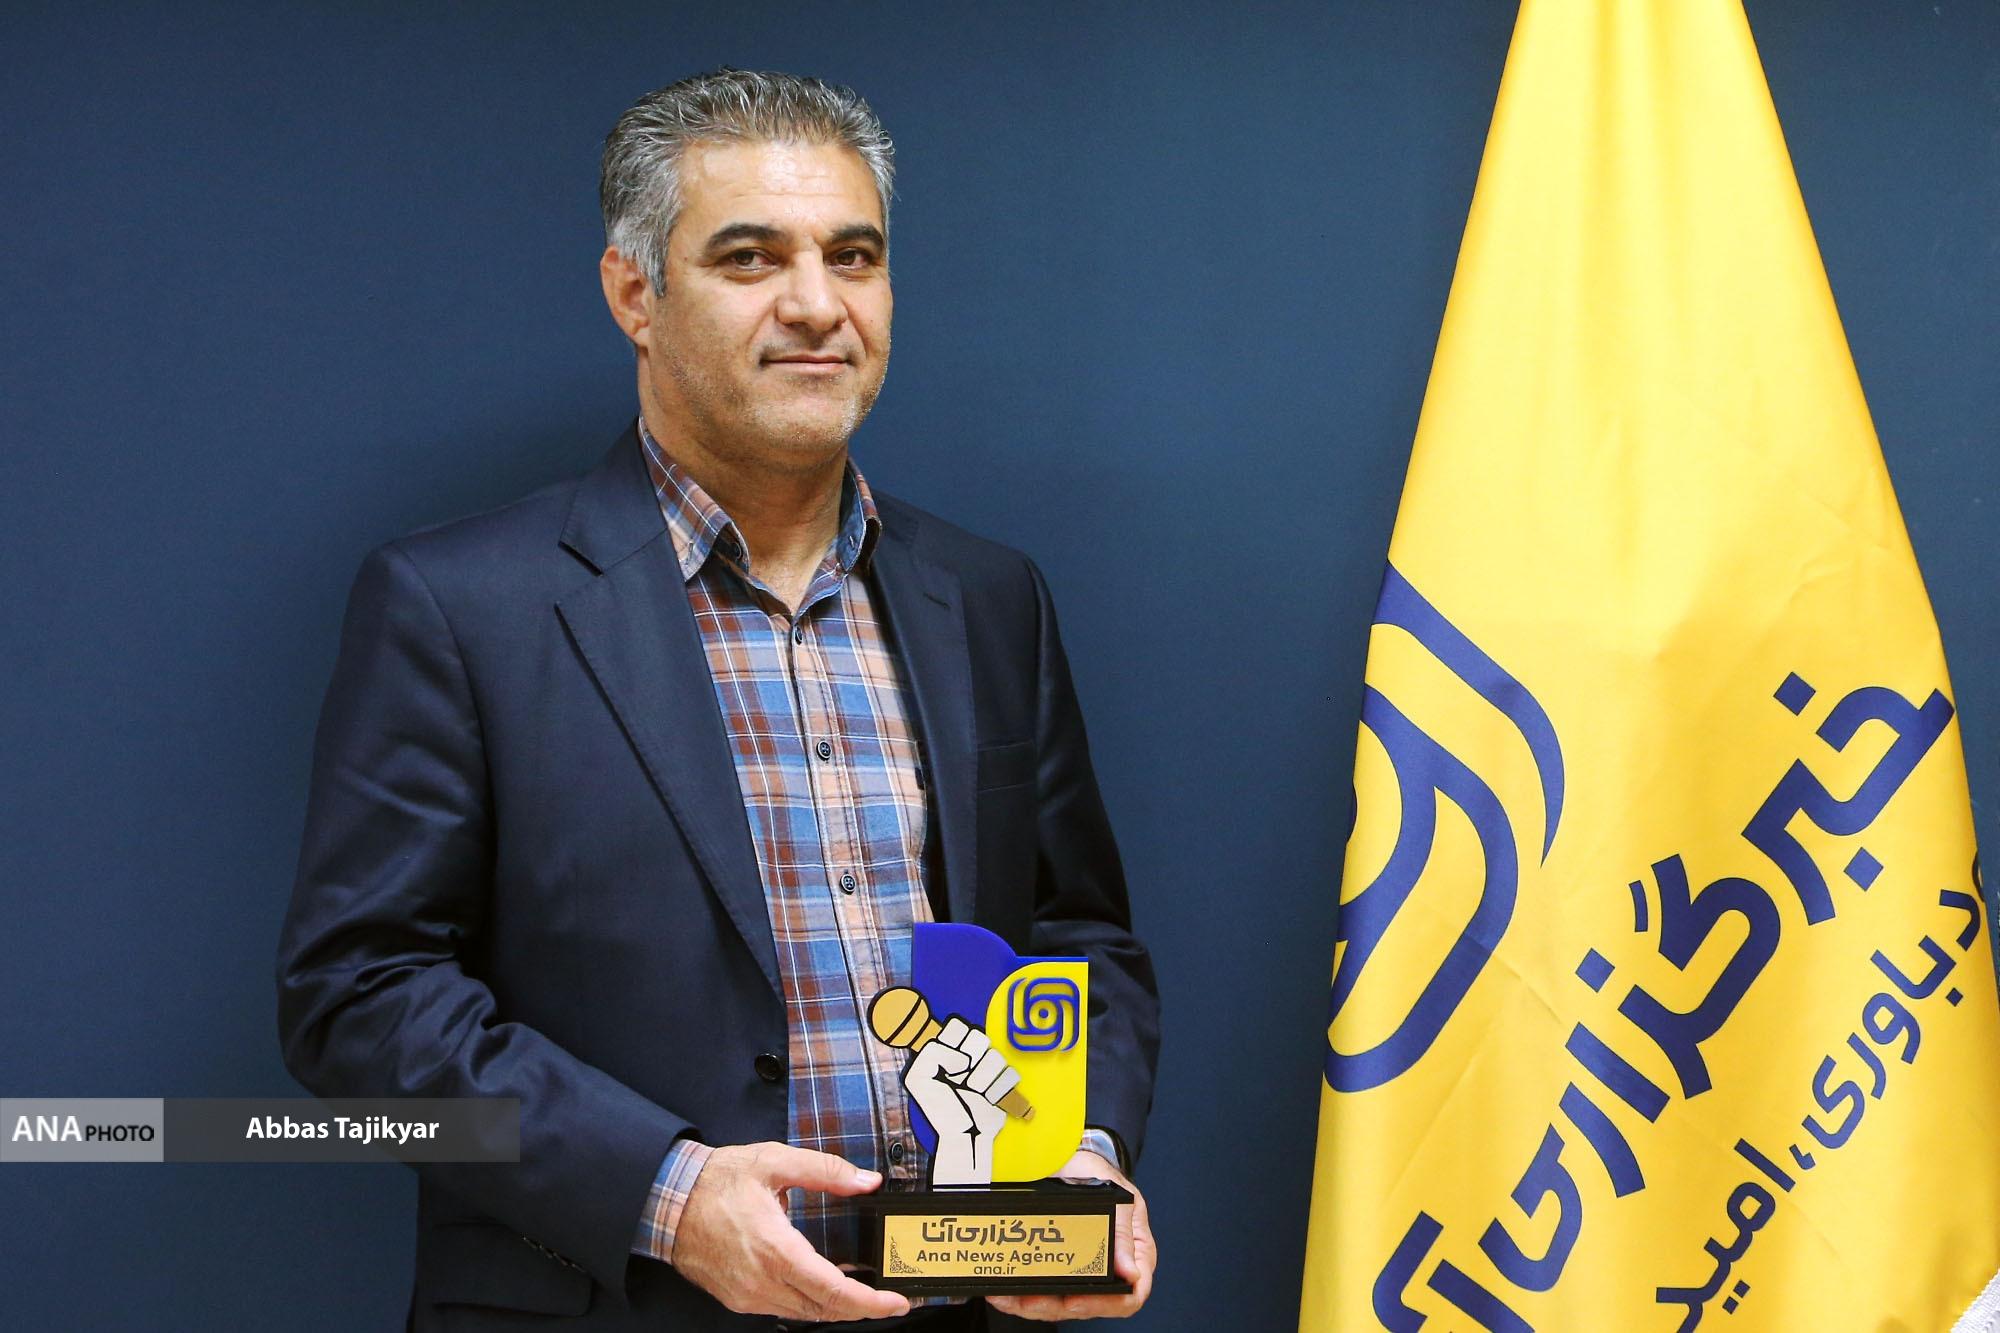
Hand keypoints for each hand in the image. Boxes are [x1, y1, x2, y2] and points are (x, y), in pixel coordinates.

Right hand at [672, 1141, 910, 1322]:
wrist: (668, 1201)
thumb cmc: (716, 1181)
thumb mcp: (774, 1162)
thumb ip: (826, 1171)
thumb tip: (866, 1180)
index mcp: (776, 1250)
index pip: (834, 1291)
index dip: (871, 1302)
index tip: (898, 1302)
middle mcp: (762, 1282)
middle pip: (825, 1310)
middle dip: (863, 1308)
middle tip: (890, 1299)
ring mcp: (749, 1295)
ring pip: (805, 1314)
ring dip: (835, 1305)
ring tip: (862, 1289)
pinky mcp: (738, 1299)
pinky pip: (784, 1309)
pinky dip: (809, 1302)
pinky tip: (822, 1284)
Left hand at [904, 1017, 1015, 1184]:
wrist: (962, 1134)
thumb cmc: (939, 1107)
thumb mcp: (918, 1078)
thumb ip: (932, 1053)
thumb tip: (963, 1057)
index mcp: (949, 1048)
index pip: (957, 1026)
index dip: (952, 1043)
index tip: (945, 1065)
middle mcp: (970, 1053)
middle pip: (979, 1037)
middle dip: (968, 1061)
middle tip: (958, 1078)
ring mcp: (989, 1066)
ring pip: (995, 1057)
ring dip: (982, 1079)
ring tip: (972, 1091)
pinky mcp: (1005, 1081)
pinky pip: (1010, 1074)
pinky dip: (998, 1090)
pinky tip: (987, 1098)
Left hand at [987, 1148, 1154, 1321]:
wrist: (1069, 1159)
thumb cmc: (1098, 1175)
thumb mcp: (1118, 1196)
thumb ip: (1123, 1231)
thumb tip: (1131, 1272)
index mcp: (1134, 1254)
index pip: (1128, 1296)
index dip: (1102, 1304)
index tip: (1075, 1299)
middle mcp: (1109, 1270)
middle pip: (1087, 1306)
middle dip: (1055, 1306)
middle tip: (1031, 1299)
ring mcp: (1082, 1272)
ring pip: (1059, 1305)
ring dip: (1032, 1306)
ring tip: (1011, 1297)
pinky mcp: (1057, 1271)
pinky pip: (1041, 1293)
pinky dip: (1020, 1297)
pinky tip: (1004, 1293)